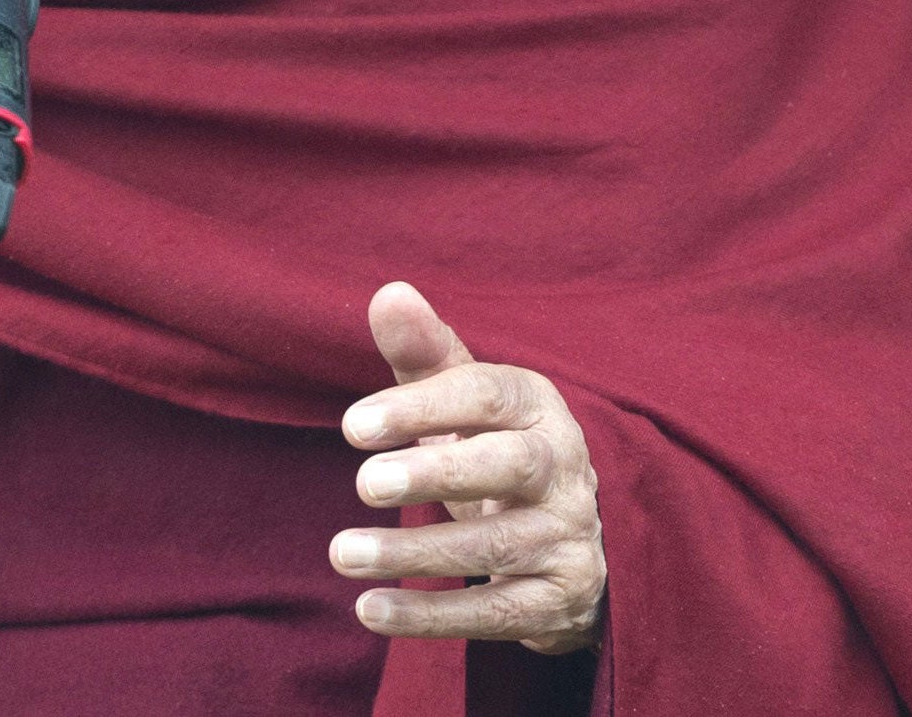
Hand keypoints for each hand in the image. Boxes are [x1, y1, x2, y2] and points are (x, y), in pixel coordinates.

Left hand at [331, 282, 605, 653]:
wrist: (566, 541)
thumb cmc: (490, 448)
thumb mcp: (461, 401)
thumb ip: (424, 351)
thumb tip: (388, 293)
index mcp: (539, 407)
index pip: (488, 395)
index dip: (422, 407)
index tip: (353, 425)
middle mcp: (565, 469)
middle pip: (509, 465)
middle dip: (435, 472)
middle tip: (363, 483)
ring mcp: (569, 538)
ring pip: (496, 546)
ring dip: (415, 552)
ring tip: (342, 552)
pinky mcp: (558, 602)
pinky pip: (494, 614)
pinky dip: (430, 617)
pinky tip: (369, 610)